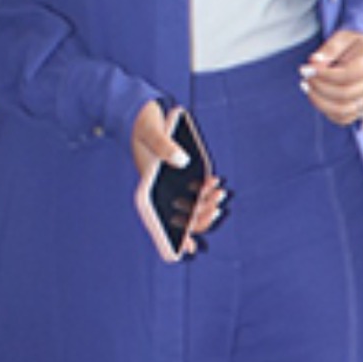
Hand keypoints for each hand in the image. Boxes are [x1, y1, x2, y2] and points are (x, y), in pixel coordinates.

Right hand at [131, 101, 222, 249]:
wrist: (142, 113)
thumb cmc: (143, 126)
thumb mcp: (151, 132)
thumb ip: (164, 146)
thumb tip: (183, 161)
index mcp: (146, 191)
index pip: (158, 222)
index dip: (172, 238)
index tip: (187, 247)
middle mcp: (159, 192)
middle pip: (181, 217)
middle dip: (200, 218)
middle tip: (215, 209)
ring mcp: (171, 185)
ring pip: (192, 206)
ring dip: (207, 205)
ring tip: (219, 194)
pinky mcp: (181, 175)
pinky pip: (196, 190)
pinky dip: (206, 190)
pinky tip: (214, 183)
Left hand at [300, 30, 362, 125]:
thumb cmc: (353, 44)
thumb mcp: (342, 37)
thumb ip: (329, 48)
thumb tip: (314, 62)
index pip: (348, 75)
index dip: (324, 74)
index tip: (307, 68)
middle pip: (345, 94)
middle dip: (319, 87)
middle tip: (305, 76)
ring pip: (343, 111)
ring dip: (320, 102)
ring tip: (307, 87)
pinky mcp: (360, 108)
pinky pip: (343, 119)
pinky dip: (327, 112)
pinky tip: (316, 96)